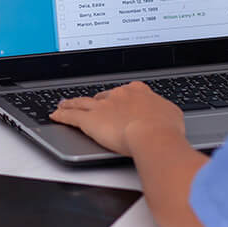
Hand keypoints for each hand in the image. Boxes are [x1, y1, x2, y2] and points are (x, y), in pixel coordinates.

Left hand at [50, 81, 185, 156]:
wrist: (152, 135)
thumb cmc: (165, 128)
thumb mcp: (172, 115)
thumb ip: (164, 112)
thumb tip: (166, 116)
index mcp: (138, 91)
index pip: (125, 91)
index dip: (119, 97)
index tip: (118, 100)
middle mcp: (119, 95)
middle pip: (103, 97)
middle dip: (96, 102)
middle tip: (90, 105)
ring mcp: (103, 106)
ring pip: (82, 103)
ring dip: (72, 103)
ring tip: (64, 104)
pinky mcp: (89, 120)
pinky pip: (71, 116)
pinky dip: (62, 115)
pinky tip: (55, 115)